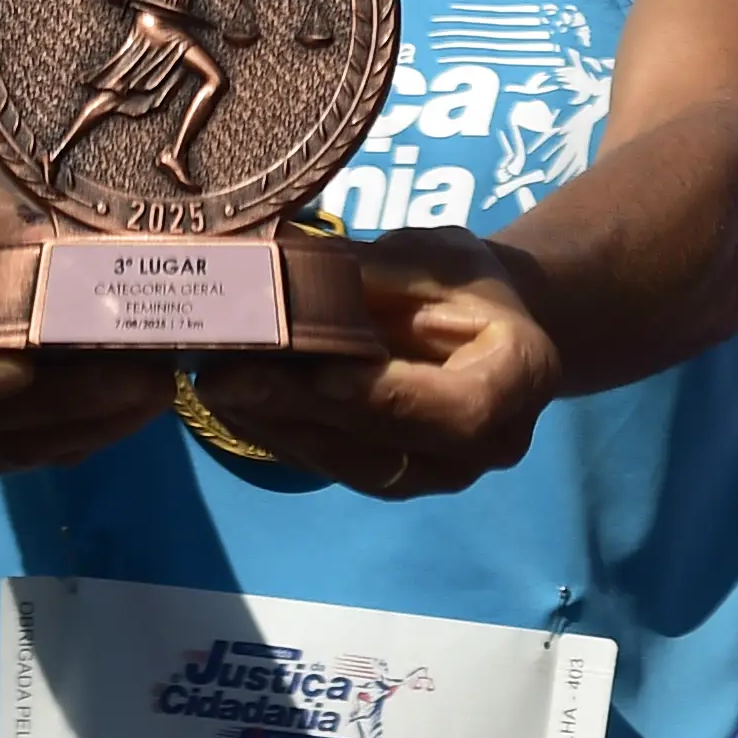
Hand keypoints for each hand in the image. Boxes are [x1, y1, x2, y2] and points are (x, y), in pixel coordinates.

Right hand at [0, 191, 173, 475]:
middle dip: (64, 404)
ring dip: (91, 425)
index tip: (20, 370)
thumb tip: (66, 249)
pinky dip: (90, 435)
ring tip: (158, 392)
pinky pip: (32, 455)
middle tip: (141, 379)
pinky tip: (142, 408)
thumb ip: (5, 235)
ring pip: (11, 448)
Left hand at [185, 231, 565, 501]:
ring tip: (216, 383)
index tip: (320, 372)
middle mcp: (488, 445)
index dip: (386, 396)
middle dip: (303, 408)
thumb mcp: (434, 256)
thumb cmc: (468, 281)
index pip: (456, 406)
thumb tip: (278, 260)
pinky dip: (281, 434)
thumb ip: (372, 275)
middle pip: (390, 440)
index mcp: (520, 377)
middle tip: (227, 375)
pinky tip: (236, 400)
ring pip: (352, 464)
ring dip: (278, 426)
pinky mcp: (395, 482)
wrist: (493, 327)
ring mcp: (440, 473)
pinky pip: (334, 466)